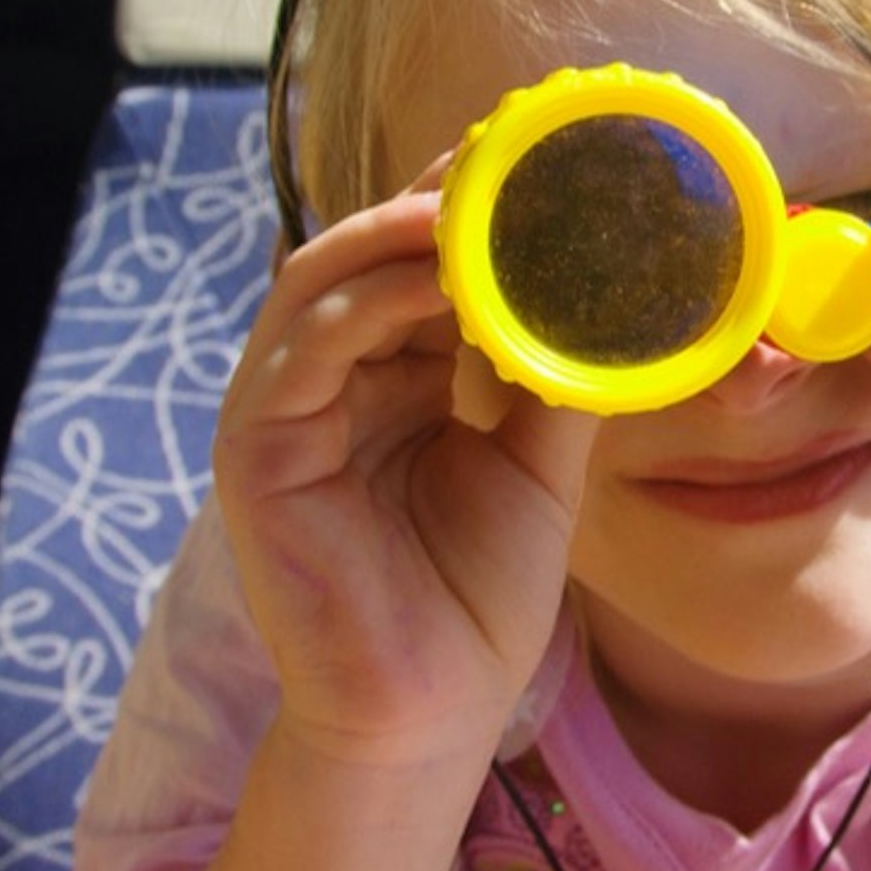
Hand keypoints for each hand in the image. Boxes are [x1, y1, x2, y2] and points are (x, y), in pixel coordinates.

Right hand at [212, 181, 599, 771]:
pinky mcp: (254, 454)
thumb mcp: (536, 461)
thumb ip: (557, 372)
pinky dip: (370, 302)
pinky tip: (440, 281)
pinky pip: (304, 348)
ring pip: (323, 280)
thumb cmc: (474, 598)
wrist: (430, 716)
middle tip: (515, 153)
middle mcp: (323, 381)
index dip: (470, 205)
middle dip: (438, 198)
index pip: (413, 263)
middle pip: (364, 253)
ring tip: (480, 204)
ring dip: (401, 233)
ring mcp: (279, 413)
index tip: (546, 158)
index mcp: (381, 377)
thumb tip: (617, 286)